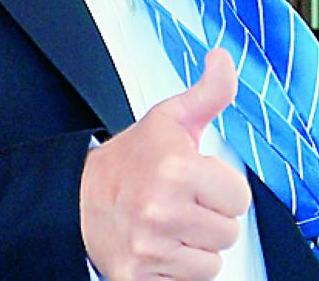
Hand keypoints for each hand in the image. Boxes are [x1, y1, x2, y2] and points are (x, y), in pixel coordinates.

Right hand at [80, 48, 250, 280]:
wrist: (80, 195)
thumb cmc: (131, 159)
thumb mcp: (170, 119)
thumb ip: (208, 92)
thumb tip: (223, 60)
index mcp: (175, 169)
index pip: (239, 197)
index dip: (221, 186)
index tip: (197, 177)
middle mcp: (162, 210)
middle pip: (229, 232)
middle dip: (210, 216)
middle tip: (182, 200)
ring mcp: (151, 248)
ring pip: (212, 262)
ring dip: (196, 245)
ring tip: (171, 222)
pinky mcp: (140, 277)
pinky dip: (178, 267)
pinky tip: (161, 245)